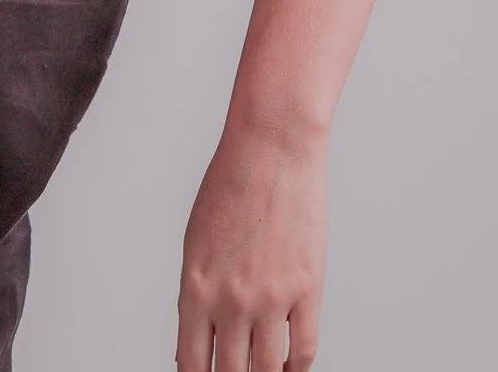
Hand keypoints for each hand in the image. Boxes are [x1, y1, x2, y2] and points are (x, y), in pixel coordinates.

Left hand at [175, 125, 328, 370]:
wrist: (272, 149)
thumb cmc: (232, 186)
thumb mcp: (196, 242)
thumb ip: (197, 294)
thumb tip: (200, 339)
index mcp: (196, 287)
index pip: (191, 364)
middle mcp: (231, 300)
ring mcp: (271, 298)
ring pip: (267, 370)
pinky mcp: (306, 289)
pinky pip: (303, 350)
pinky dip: (296, 367)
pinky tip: (289, 364)